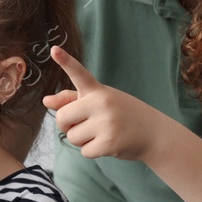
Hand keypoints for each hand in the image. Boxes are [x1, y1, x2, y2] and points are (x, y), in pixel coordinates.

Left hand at [41, 46, 162, 162]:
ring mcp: (106, 122)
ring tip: (103, 133)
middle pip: (62, 117)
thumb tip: (46, 101)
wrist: (155, 134)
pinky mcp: (109, 143)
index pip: (79, 74)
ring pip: (72, 137)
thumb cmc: (123, 115)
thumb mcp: (101, 101)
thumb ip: (72, 100)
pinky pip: (84, 151)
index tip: (54, 49)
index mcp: (98, 90)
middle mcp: (102, 103)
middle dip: (67, 126)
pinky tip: (108, 144)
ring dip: (82, 140)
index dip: (66, 62)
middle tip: (85, 125)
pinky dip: (93, 151)